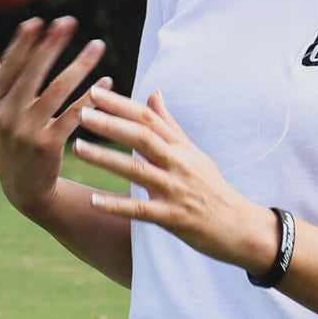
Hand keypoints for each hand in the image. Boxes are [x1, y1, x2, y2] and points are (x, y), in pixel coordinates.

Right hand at [0, 18, 109, 217]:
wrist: (23, 188)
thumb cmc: (10, 139)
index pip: (8, 66)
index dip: (23, 43)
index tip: (39, 20)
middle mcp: (5, 116)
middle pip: (32, 73)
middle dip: (52, 45)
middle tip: (70, 21)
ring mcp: (26, 132)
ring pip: (57, 90)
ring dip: (80, 65)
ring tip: (98, 45)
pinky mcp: (49, 146)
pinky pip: (73, 115)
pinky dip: (90, 96)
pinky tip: (106, 81)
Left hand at [75, 87, 277, 274]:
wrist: (239, 227)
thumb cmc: (212, 188)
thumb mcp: (193, 153)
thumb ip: (170, 125)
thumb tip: (153, 93)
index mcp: (181, 147)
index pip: (148, 119)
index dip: (121, 104)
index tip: (95, 91)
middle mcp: (179, 164)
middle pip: (142, 138)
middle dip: (111, 124)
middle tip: (81, 112)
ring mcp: (176, 191)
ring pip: (137, 171)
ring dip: (106, 158)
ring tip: (78, 148)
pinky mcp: (174, 218)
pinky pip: (141, 210)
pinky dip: (116, 206)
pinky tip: (93, 201)